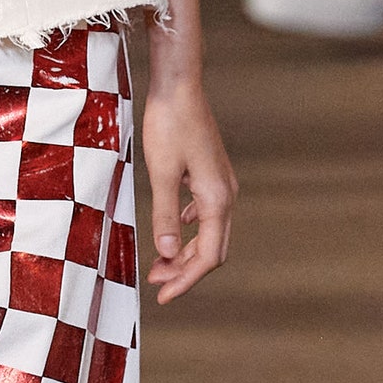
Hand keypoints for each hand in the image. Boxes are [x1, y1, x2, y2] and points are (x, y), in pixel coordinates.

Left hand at [138, 73, 235, 304]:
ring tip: (158, 263)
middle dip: (185, 271)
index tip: (162, 296)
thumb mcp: (161, 172)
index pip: (207, 256)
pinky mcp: (212, 175)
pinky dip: (189, 231)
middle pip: (212, 249)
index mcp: (216, 199)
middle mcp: (226, 195)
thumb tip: (165, 251)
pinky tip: (171, 232)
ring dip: (185, 251)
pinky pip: (205, 214)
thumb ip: (164, 213)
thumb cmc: (169, 125)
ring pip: (209, 232)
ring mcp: (222, 185)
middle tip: (156, 283)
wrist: (180, 87)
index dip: (185, 280)